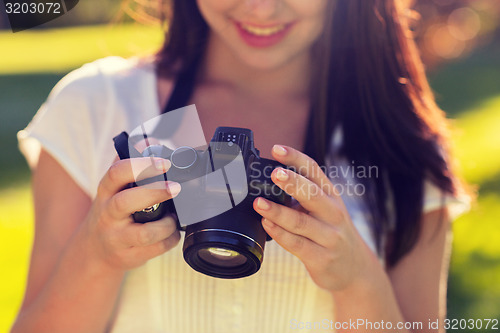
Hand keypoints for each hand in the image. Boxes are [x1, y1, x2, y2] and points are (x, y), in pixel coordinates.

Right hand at [80, 157, 180, 271]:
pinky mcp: (128, 256)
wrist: (95, 251)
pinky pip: (155, 249)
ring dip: (166, 225)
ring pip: (144, 233)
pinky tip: (172, 232)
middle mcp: (108, 214)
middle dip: (154, 193)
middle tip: (176, 187)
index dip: (140, 165)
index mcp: (106, 191)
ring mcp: (117, 238)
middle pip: (126, 202)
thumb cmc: (112, 211)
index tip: (164, 162)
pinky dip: (170, 240)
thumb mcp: (114, 187)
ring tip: (174, 218)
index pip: (116, 173)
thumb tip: (151, 140)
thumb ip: (130, 161)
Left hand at [253, 145, 381, 292]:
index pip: (313, 170)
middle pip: (312, 194)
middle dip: (292, 182)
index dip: (295, 158)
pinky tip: (267, 224)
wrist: (355, 268)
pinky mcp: (321, 258)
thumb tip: (267, 181)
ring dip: (278, 211)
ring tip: (259, 203)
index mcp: (331, 195)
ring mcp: (329, 237)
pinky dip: (280, 234)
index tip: (277, 149)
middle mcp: (333, 213)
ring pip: (301, 221)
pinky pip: (297, 244)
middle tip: (274, 173)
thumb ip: (302, 196)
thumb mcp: (324, 209)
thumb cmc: (331, 232)